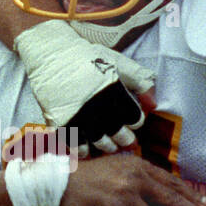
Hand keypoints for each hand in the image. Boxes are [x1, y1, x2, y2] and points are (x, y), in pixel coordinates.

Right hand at [15, 20, 154, 154]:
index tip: (133, 122)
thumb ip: (139, 80)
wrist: (51, 54)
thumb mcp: (117, 62)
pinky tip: (86, 150)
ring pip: (99, 143)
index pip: (135, 118)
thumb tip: (154, 103)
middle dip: (125, 139)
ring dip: (106, 147)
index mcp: (114, 90)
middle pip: (119, 134)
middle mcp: (98, 106)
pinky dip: (82, 151)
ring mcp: (79, 116)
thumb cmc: (86, 57)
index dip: (136, 122)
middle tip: (125, 140)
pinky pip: (75, 144)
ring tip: (108, 146)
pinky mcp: (61, 122)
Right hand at [60, 154, 205, 205]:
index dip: (191, 195)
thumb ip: (135, 176)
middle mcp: (135, 178)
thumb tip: (155, 187)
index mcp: (137, 165)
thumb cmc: (85, 178)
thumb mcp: (114, 168)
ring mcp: (125, 195)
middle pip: (171, 198)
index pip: (170, 182)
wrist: (58, 184)